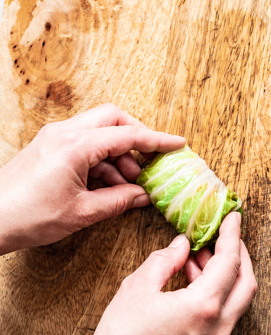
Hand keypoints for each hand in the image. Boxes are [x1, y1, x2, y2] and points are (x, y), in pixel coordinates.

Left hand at [0, 103, 184, 253]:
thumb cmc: (29, 216)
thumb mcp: (83, 212)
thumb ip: (119, 200)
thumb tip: (144, 195)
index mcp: (76, 145)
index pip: (127, 135)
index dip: (156, 141)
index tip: (177, 144)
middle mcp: (65, 133)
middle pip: (113, 118)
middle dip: (137, 137)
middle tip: (152, 161)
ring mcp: (54, 138)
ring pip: (98, 132)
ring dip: (119, 154)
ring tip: (131, 184)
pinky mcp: (48, 148)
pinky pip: (83, 144)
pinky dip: (102, 160)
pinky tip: (110, 185)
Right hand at [84, 212, 256, 334]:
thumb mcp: (138, 288)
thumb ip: (164, 260)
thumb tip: (182, 245)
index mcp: (204, 307)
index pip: (230, 262)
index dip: (232, 235)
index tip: (233, 216)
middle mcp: (218, 326)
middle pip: (246, 282)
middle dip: (239, 255)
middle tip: (223, 235)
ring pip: (238, 300)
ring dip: (227, 274)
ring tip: (199, 255)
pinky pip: (225, 315)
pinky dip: (218, 293)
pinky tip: (193, 280)